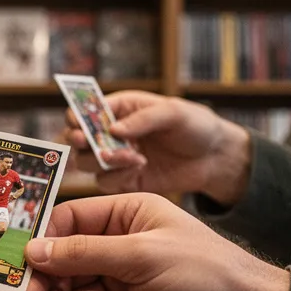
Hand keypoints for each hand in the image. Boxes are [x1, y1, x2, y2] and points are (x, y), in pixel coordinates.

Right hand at [14, 194, 288, 290]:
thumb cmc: (208, 274)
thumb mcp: (141, 255)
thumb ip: (84, 253)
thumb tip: (33, 250)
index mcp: (126, 217)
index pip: (67, 223)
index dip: (41, 246)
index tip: (21, 271)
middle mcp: (120, 250)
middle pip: (63, 267)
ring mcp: (124, 288)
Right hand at [63, 92, 251, 204]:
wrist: (214, 158)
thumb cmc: (196, 125)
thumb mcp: (174, 112)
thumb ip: (143, 119)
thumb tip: (113, 129)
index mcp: (119, 108)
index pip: (84, 111)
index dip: (76, 117)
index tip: (79, 125)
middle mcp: (111, 133)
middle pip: (77, 139)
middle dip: (81, 142)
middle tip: (91, 144)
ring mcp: (116, 158)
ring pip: (87, 162)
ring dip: (102, 160)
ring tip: (132, 156)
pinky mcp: (125, 180)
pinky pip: (105, 182)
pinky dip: (116, 176)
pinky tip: (138, 168)